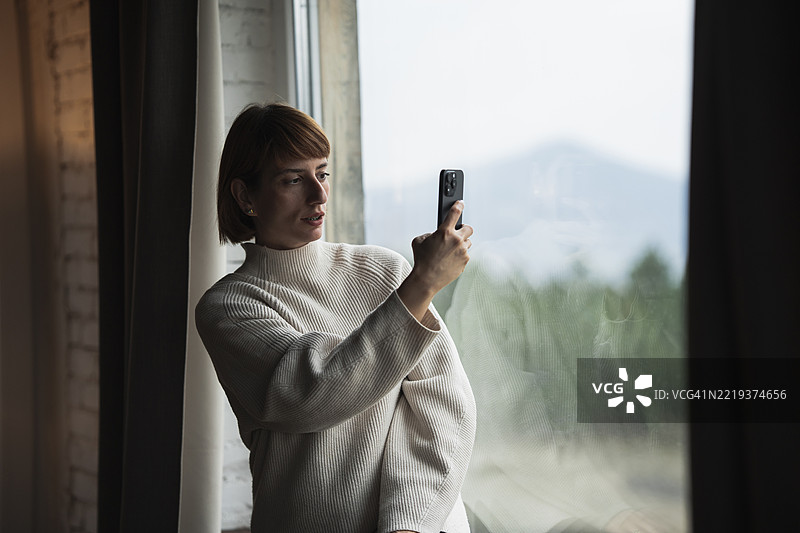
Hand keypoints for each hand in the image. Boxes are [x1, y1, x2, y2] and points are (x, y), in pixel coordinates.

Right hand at [397, 201, 472, 320]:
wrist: (426, 279)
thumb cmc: (421, 259)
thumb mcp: (419, 241)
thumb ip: (429, 234)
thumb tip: (436, 234)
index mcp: (444, 232)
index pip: (455, 213)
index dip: (459, 205)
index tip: (460, 203)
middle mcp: (456, 240)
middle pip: (469, 228)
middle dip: (464, 229)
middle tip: (457, 233)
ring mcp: (462, 251)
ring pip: (468, 242)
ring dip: (461, 243)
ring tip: (451, 249)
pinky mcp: (465, 261)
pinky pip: (466, 254)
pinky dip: (460, 255)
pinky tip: (450, 259)